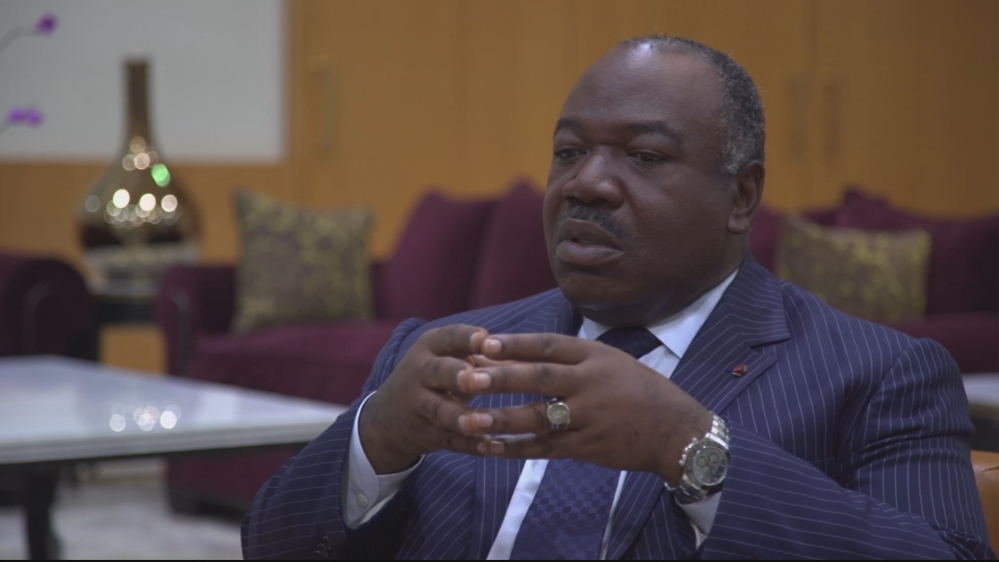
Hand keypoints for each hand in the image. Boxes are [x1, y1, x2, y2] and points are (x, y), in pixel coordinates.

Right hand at [358, 325, 489, 473]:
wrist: (388, 416)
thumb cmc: (435, 377)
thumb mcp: (450, 358)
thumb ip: (487, 356)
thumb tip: (532, 352)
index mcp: (431, 347)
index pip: (448, 337)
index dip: (466, 338)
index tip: (485, 338)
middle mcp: (420, 372)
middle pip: (438, 372)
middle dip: (456, 375)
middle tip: (474, 379)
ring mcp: (419, 405)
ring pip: (439, 410)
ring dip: (461, 416)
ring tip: (482, 422)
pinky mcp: (425, 433)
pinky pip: (448, 439)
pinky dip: (469, 445)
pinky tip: (490, 447)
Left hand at [456, 333, 712, 484]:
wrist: (675, 430)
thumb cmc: (636, 390)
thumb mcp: (608, 362)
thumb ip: (566, 359)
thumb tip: (512, 355)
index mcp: (594, 356)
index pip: (548, 345)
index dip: (514, 343)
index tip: (482, 342)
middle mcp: (591, 383)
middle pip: (540, 378)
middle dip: (502, 377)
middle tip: (467, 377)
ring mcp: (589, 417)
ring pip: (539, 417)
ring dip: (502, 419)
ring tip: (469, 419)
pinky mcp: (588, 446)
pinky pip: (546, 448)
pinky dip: (517, 448)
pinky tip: (490, 447)